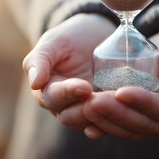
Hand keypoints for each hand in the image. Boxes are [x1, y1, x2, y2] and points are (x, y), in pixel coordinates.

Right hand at [22, 13, 115, 131]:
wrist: (95, 36)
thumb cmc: (70, 38)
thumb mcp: (53, 42)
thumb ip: (39, 60)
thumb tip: (34, 83)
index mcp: (47, 90)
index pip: (54, 97)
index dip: (68, 94)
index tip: (84, 86)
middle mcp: (64, 106)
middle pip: (70, 116)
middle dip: (85, 110)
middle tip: (101, 100)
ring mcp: (85, 110)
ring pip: (90, 122)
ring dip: (101, 118)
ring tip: (117, 108)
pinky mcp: (105, 111)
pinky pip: (107, 121)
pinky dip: (114, 122)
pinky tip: (123, 119)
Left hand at [81, 25, 158, 139]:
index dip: (145, 104)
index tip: (122, 91)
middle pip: (143, 125)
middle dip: (118, 114)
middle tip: (95, 100)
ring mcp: (150, 122)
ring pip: (127, 129)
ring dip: (106, 120)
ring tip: (87, 105)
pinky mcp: (134, 117)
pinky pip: (118, 125)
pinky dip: (102, 123)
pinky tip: (85, 115)